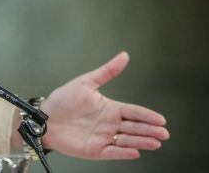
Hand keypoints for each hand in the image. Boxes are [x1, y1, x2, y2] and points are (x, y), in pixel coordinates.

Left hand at [40, 52, 168, 158]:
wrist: (44, 117)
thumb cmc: (63, 100)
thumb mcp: (86, 82)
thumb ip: (107, 72)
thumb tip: (124, 56)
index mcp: (110, 108)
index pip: (134, 112)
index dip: (147, 116)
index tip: (161, 119)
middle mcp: (110, 124)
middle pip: (134, 128)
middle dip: (149, 131)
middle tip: (163, 133)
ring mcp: (103, 138)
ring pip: (127, 141)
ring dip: (141, 142)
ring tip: (155, 143)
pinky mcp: (95, 150)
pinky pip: (112, 152)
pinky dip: (123, 153)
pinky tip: (134, 151)